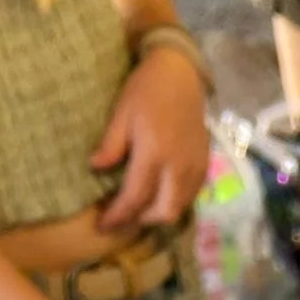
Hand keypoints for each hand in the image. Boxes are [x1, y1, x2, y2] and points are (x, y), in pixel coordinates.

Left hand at [91, 46, 209, 231]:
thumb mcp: (121, 113)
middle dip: (141, 220)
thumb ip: (111, 145)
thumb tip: (95, 168)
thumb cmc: (146, 90)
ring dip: (158, 214)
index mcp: (155, 152)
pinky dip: (173, 202)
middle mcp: (178, 166)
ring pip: (179, 208)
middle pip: (163, 212)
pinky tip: (159, 194)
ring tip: (139, 209)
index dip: (118, 215)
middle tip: (123, 217)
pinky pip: (189, 196)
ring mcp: (195, 168)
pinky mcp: (204, 166)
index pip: (135, 197)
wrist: (181, 75)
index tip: (103, 225)